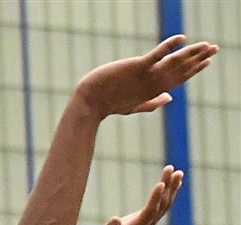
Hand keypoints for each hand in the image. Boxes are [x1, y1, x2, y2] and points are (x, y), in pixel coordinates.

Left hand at [74, 35, 217, 117]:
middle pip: (181, 70)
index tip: (207, 62)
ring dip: (192, 53)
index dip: (193, 70)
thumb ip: (152, 103)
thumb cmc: (108, 104)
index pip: (178, 79)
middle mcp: (153, 84)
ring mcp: (146, 76)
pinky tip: (181, 38)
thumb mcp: (133, 106)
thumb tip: (170, 97)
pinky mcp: (136, 67)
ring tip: (207, 46)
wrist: (89, 103)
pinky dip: (168, 46)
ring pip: (174, 62)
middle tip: (215, 49)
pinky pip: (156, 55)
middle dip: (199, 59)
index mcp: (153, 92)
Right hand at [84, 166, 182, 224]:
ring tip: (177, 172)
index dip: (155, 199)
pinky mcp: (147, 220)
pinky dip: (168, 193)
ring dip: (171, 188)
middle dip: (167, 187)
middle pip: (161, 205)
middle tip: (170, 168)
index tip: (161, 184)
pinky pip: (161, 205)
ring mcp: (149, 223)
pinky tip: (173, 183)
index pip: (149, 212)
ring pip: (164, 204)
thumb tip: (115, 220)